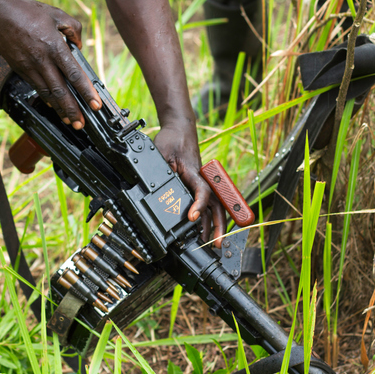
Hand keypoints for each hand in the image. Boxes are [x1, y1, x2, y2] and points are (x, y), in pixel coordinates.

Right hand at [0, 0, 101, 128]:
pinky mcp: (21, 70)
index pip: (74, 75)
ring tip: (70, 120)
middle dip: (72, 110)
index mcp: (55, 47)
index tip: (95, 105)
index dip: (86, 92)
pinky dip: (47, 99)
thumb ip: (74, 29)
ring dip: (59, 109)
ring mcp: (30, 67)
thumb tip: (79, 45)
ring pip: (47, 94)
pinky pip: (36, 88)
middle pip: (60, 91)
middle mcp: (42, 61)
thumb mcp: (57, 15)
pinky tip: (54, 106)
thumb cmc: (28, 12)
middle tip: (81, 123)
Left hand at [153, 120, 226, 246]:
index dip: (198, 206)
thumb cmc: (171, 140)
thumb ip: (161, 172)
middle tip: (217, 244)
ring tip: (214, 243)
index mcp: (193, 172)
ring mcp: (202, 182)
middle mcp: (202, 179)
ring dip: (215, 225)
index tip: (191, 218)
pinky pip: (207, 203)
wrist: (179, 129)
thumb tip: (156, 191)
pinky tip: (204, 230)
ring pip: (213, 206)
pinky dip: (208, 218)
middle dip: (219, 225)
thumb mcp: (161, 153)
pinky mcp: (199, 184)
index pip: (202, 191)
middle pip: (216, 204)